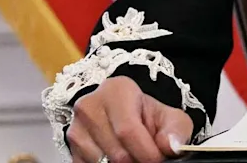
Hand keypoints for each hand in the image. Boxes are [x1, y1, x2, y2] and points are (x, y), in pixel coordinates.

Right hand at [67, 76, 192, 162]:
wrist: (127, 116)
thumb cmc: (147, 116)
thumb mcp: (170, 117)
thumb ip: (176, 131)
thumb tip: (171, 147)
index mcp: (117, 91)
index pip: (128, 130)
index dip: (147, 152)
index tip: (159, 159)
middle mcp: (90, 105)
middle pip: (116, 151)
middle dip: (137, 161)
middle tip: (147, 157)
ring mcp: (76, 128)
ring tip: (134, 154)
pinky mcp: (70, 147)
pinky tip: (118, 157)